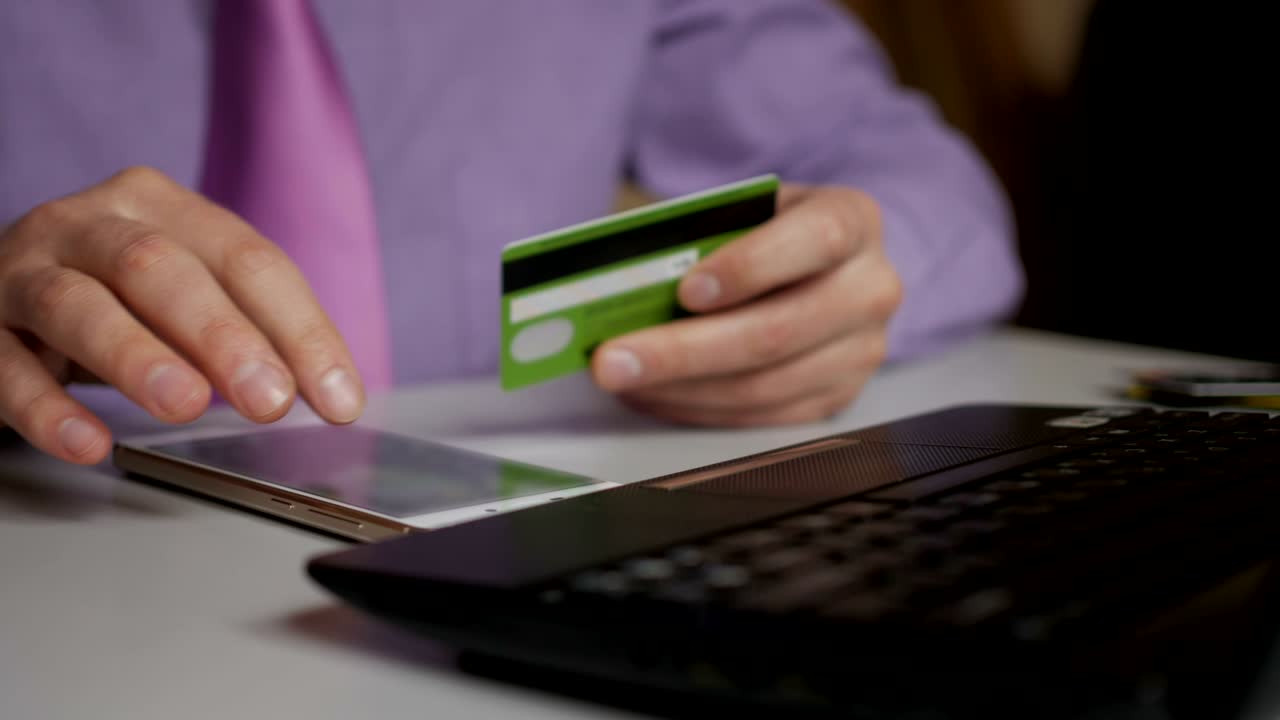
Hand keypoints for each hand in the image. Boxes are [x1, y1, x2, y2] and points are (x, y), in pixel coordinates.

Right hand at [0, 167, 364, 464]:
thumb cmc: (110, 294)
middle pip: (161, 269)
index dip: (301, 330)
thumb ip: (248, 330)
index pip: (247, 261)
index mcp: (160, 207)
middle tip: (269, 400)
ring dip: (136, 356)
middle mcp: (88, 225)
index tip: (340, 398)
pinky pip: (5, 366)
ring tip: (185, 404)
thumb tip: (328, 392)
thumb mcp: (183, 294)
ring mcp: (22, 271)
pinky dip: (46, 407)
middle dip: (223, 336)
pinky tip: (88, 441)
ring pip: (77, 304)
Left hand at [591, 184, 900, 426]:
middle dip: (683, 349)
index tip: (685, 289)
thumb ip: (698, 235)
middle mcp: (871, 288)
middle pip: (777, 331)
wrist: (819, 267)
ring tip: (621, 378)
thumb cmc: (765, 232)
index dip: (750, 266)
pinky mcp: (839, 398)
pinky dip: (698, 409)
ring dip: (680, 388)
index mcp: (853, 221)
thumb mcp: (742, 211)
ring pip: (764, 385)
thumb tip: (622, 280)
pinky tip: (654, 394)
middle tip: (612, 359)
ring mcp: (862, 351)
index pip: (816, 241)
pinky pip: (762, 417)